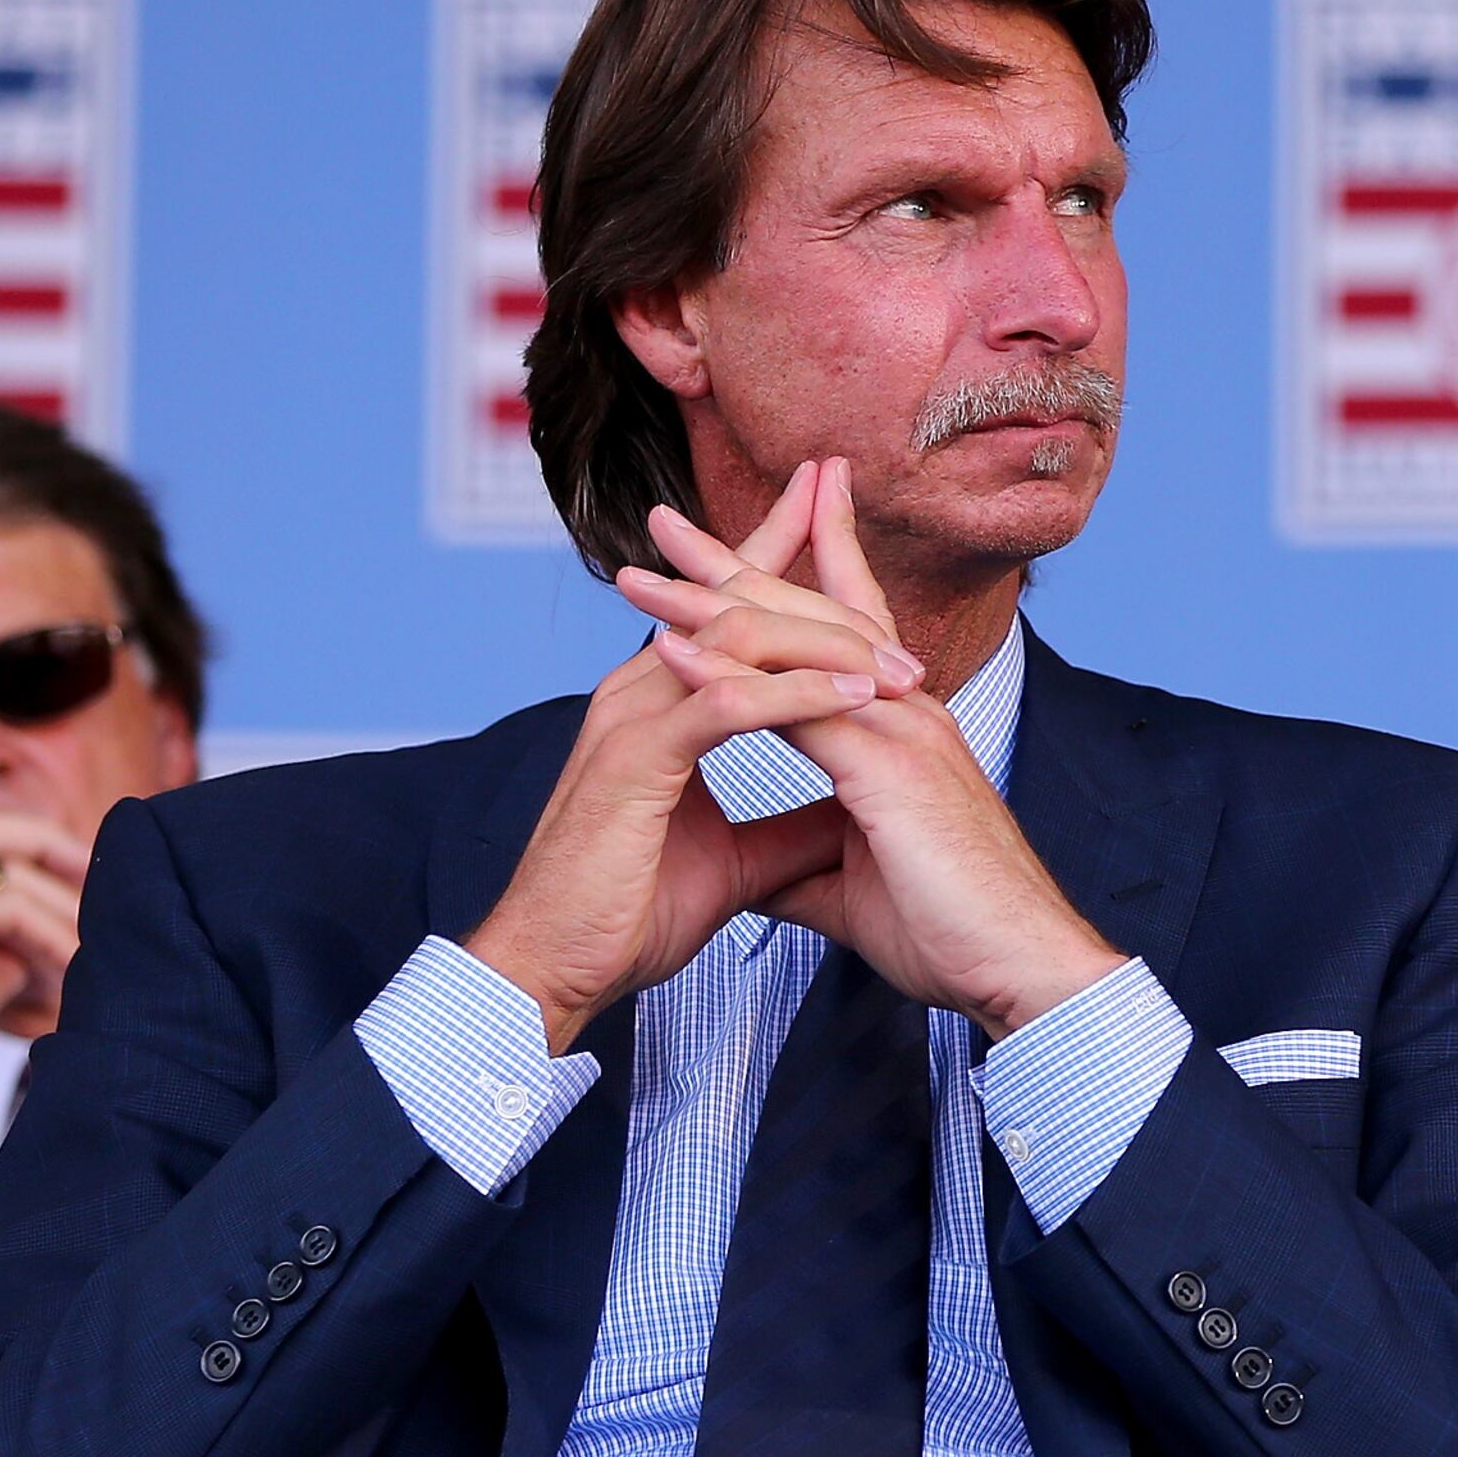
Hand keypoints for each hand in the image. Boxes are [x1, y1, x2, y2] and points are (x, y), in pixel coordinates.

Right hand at [0, 809, 87, 1208]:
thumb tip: (34, 950)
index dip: (29, 857)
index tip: (88, 887)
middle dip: (47, 843)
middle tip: (105, 875)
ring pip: (6, 870)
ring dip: (63, 913)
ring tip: (96, 957)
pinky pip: (11, 904)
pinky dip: (53, 934)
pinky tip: (78, 969)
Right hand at [461, 463, 883, 1052]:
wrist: (559, 969)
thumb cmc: (628, 912)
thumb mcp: (738, 861)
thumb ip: (790, 823)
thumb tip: (849, 811)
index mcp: (661, 705)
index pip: (726, 612)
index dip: (774, 556)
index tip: (829, 510)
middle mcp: (641, 692)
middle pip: (727, 596)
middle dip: (787, 540)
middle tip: (839, 487)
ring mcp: (633, 719)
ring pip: (737, 641)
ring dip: (824, 642)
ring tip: (898, 656)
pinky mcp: (636, 760)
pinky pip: (727, 706)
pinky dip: (794, 698)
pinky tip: (850, 699)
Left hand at [615, 462, 1123, 1038]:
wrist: (1019, 968)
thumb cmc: (955, 931)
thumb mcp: (853, 889)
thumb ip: (802, 864)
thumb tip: (754, 871)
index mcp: (903, 731)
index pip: (836, 636)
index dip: (783, 585)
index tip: (720, 556)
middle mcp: (907, 710)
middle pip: (811, 612)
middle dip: (736, 562)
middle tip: (664, 522)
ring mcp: (902, 729)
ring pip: (795, 643)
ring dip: (710, 605)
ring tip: (639, 575)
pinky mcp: (889, 765)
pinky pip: (793, 703)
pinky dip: (728, 673)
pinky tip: (671, 647)